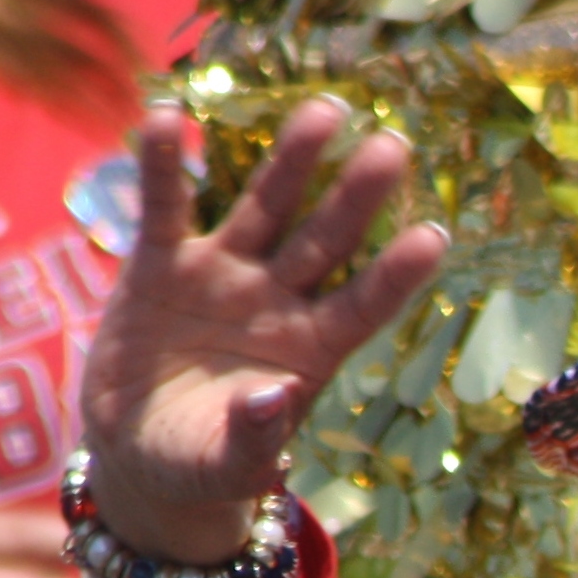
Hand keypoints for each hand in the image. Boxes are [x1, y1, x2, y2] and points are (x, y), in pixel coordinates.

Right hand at [77, 97, 447, 563]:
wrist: (141, 453)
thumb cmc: (202, 465)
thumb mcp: (227, 466)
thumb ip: (256, 440)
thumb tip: (277, 397)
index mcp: (311, 352)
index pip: (365, 306)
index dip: (397, 274)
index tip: (436, 235)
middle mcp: (278, 303)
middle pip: (326, 242)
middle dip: (357, 197)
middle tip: (395, 147)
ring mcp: (223, 276)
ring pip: (264, 209)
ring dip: (292, 162)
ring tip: (325, 110)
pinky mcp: (160, 265)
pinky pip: (165, 208)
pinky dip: (168, 166)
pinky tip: (173, 117)